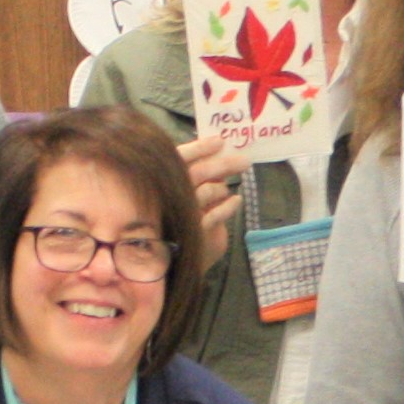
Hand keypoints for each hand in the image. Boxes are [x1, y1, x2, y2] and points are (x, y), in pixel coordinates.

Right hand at [176, 135, 247, 263]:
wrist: (167, 261)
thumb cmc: (172, 223)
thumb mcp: (178, 196)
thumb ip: (192, 178)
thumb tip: (217, 160)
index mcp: (159, 182)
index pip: (179, 158)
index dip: (199, 148)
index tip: (220, 141)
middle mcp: (166, 196)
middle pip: (198, 172)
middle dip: (223, 164)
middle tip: (244, 161)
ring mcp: (179, 214)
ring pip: (207, 191)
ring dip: (221, 188)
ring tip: (226, 189)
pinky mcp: (191, 232)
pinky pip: (215, 215)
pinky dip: (228, 207)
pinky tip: (236, 201)